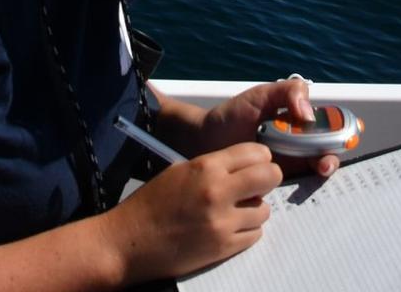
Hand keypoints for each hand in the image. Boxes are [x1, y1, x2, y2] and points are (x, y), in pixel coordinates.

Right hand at [106, 144, 281, 283]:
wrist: (131, 241)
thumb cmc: (153, 202)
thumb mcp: (182, 170)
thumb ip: (215, 166)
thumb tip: (246, 167)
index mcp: (206, 166)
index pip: (255, 152)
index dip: (261, 157)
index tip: (259, 162)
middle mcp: (218, 192)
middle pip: (270, 177)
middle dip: (269, 178)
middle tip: (259, 183)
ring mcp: (223, 223)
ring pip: (265, 210)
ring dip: (256, 208)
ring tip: (240, 209)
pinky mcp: (223, 249)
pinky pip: (254, 235)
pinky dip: (248, 230)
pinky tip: (232, 226)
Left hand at [198, 78, 338, 178]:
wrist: (204, 140)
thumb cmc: (233, 115)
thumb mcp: (261, 96)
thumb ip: (287, 93)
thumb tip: (309, 114)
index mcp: (297, 122)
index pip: (328, 126)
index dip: (341, 131)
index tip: (344, 135)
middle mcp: (297, 145)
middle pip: (327, 152)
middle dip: (333, 157)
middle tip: (324, 162)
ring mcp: (287, 166)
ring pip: (315, 173)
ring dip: (322, 172)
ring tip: (318, 169)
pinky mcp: (274, 185)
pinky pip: (295, 190)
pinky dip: (304, 191)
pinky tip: (300, 187)